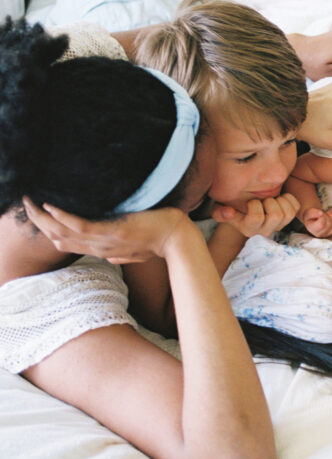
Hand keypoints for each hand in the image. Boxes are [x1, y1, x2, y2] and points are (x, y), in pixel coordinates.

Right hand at [22, 198, 188, 263]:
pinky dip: (64, 216)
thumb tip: (110, 257)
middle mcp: (99, 247)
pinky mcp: (114, 231)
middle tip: (25, 204)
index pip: (67, 243)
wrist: (178, 241)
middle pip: (59, 238)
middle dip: (39, 222)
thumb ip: (120, 254)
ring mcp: (105, 240)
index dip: (49, 231)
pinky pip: (81, 225)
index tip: (38, 216)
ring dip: (44, 217)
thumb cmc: (160, 242)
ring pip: (64, 232)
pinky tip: (51, 206)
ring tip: (31, 201)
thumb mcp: (135, 252)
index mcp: (102, 250)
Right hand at [211, 194, 300, 238]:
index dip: (254, 205)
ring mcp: (278, 226)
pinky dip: (289, 199)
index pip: (256, 218)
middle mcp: (265, 231)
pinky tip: (279, 198)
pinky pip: (295, 208)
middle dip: (269, 202)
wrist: (246, 207)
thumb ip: (220, 212)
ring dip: (280, 201)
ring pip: (288, 213)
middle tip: (263, 199)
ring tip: (271, 198)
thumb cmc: (234, 206)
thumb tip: (229, 213)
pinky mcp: (289, 219)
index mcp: (248, 229)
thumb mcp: (221, 208)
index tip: (250, 201)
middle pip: (276, 216)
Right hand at [300, 207, 331, 237]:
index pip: (322, 225)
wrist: (314, 219)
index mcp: (314, 230)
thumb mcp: (309, 213)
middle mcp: (321, 234)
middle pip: (330, 226)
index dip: (323, 217)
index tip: (321, 213)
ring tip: (329, 214)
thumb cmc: (311, 216)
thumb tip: (321, 213)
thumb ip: (313, 213)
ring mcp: (328, 234)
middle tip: (325, 213)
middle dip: (329, 216)